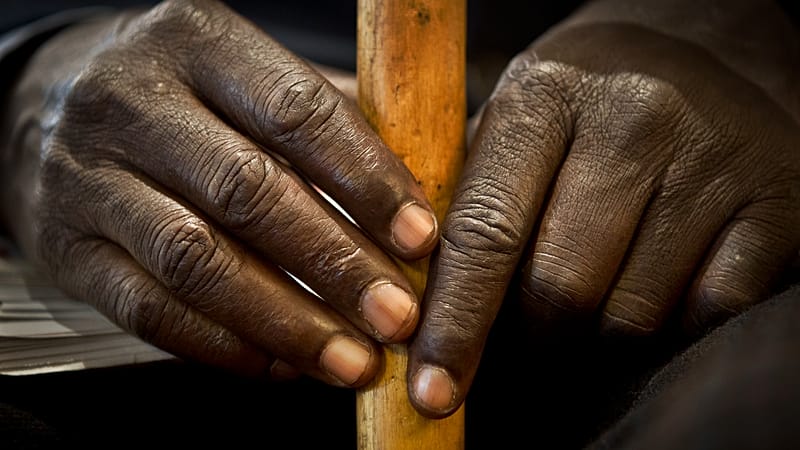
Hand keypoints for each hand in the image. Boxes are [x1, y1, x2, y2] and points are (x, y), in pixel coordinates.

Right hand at [0, 0, 438, 386]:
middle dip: (336, 265)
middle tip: (397, 316)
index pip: (296, 111)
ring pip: (198, 262)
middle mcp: (134, 102)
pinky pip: (150, 310)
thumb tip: (418, 197)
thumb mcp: (240, 75)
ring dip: (287, 322)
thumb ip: (325, 123)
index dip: (366, 179)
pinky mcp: (66, 248)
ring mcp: (89, 177)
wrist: (41, 104)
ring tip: (351, 359)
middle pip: (249, 193)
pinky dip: (224, 345)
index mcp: (196, 42)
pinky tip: (280, 362)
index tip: (420, 238)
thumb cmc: (175, 93)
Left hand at [406, 0, 799, 416]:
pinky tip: (656, 289)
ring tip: (593, 297)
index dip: (456, 322)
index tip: (433, 390)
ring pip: (630, 316)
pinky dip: (670, 326)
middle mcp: (633, 119)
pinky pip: (706, 313)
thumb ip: (472, 198)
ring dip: (598, 334)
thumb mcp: (519, 116)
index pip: (486, 233)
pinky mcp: (776, 203)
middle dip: (533, 336)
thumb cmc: (591, 97)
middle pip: (559, 289)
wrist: (712, 43)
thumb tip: (430, 303)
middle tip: (529, 333)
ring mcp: (712, 160)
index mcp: (546, 95)